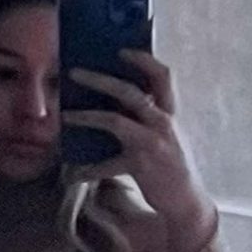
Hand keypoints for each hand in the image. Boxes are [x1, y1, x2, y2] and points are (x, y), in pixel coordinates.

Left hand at [60, 49, 213, 228]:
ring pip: (114, 121)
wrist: (186, 201)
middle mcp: (162, 123)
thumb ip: (146, 117)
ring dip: (86, 116)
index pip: (162, 76)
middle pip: (130, 92)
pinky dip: (88, 170)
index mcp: (169, 113)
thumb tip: (113, 101)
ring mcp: (152, 143)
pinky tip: (73, 174)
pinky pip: (107, 164)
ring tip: (66, 115)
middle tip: (75, 72)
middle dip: (100, 80)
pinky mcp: (140, 165)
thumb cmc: (170, 166)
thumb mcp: (165, 135)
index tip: (121, 50)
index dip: (143, 60)